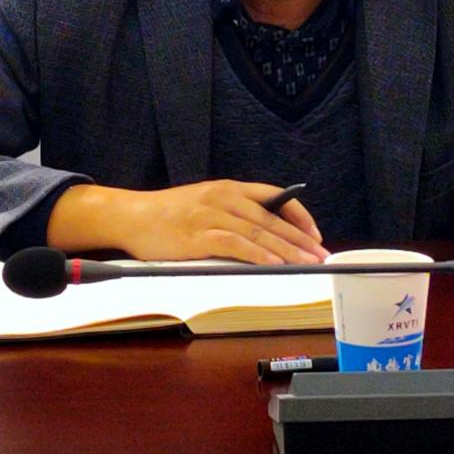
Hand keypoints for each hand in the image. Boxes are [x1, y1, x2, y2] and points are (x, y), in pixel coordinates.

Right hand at [47, 179, 327, 264]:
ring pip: (258, 232)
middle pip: (271, 219)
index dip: (298, 215)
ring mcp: (212, 216)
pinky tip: (273, 265)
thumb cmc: (169, 214)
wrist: (133, 216)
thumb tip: (266, 233)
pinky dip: (257, 255)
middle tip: (320, 254)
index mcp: (229, 188)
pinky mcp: (199, 236)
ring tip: (305, 263)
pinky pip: (235, 245)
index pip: (274, 196)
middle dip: (299, 238)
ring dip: (285, 250)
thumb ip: (233, 212)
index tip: (316, 233)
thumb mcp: (206, 202)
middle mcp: (224, 198)